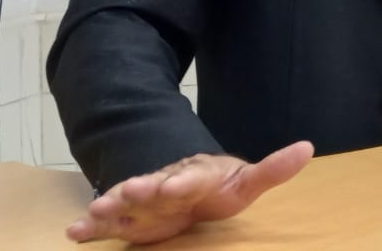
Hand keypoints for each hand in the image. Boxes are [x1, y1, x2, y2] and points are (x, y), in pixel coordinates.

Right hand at [66, 140, 313, 243]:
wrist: (189, 186)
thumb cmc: (221, 185)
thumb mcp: (248, 182)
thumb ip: (274, 169)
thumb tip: (308, 147)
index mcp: (195, 175)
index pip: (190, 176)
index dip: (183, 180)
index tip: (176, 186)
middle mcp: (165, 184)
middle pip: (152, 185)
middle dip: (140, 188)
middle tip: (128, 191)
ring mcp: (143, 200)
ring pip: (124, 200)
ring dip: (110, 205)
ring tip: (92, 211)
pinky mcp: (128, 218)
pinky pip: (107, 222)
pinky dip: (90, 227)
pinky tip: (74, 234)